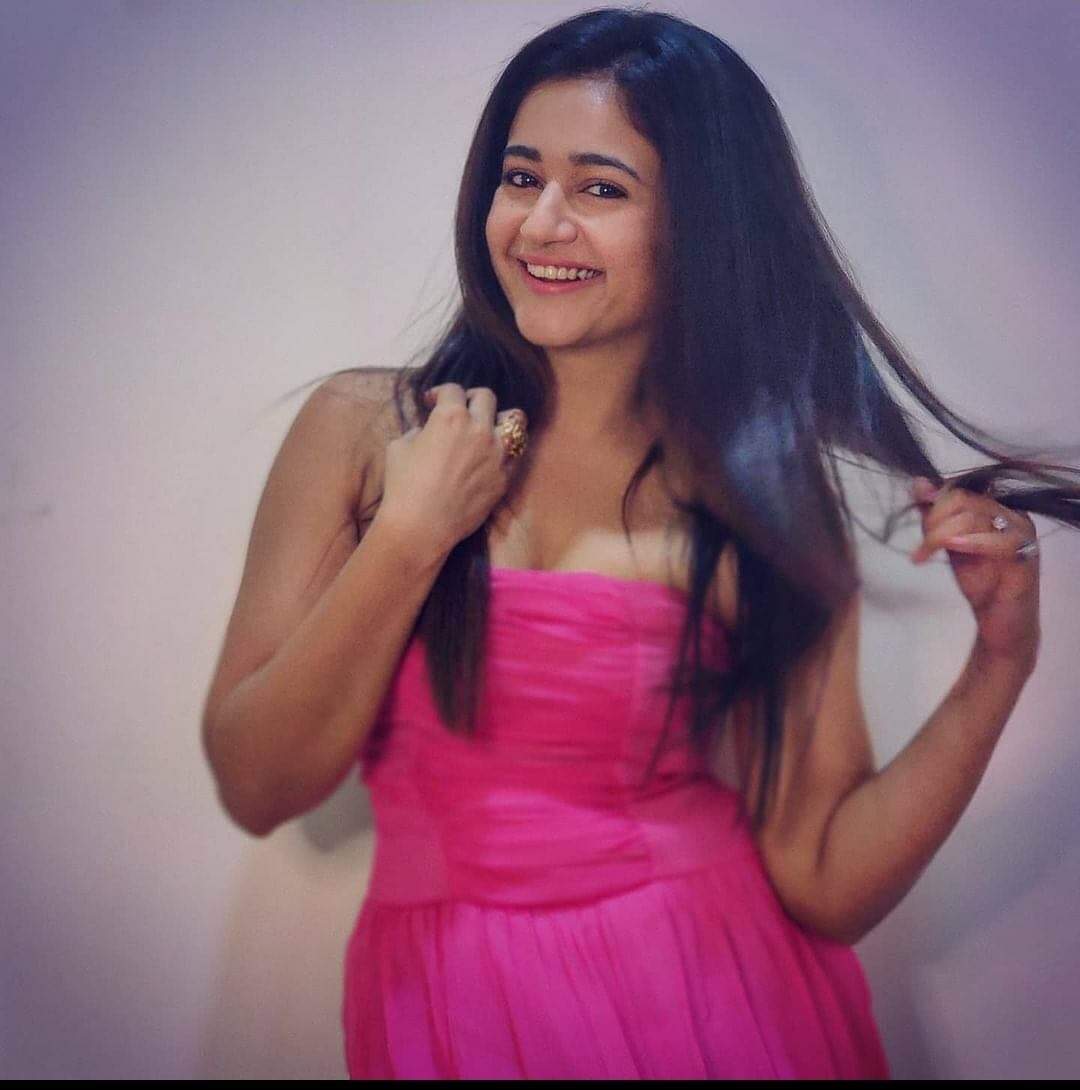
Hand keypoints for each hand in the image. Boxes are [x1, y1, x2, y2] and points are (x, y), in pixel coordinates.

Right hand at [375, 383, 527, 558]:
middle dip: (472, 399)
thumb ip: (418, 431)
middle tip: (462, 409)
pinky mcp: (505, 478)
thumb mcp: (399, 447)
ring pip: (515, 421)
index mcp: (451, 417)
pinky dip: (505, 450)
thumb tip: (427, 431)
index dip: (440, 392)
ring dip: (501, 419)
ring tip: (490, 428)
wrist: (421, 526)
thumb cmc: (403, 486)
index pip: (452, 390)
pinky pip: (515, 454)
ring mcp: (497, 454)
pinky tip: (493, 456)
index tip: (432, 402)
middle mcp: (480, 429)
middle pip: (486, 398)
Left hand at [909, 477, 1039, 667]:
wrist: (1001, 623)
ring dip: (940, 534)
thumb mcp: (950, 545)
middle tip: (922, 545)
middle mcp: (1013, 514)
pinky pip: (999, 541)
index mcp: (997, 508)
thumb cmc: (980, 583)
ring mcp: (1022, 534)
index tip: (917, 518)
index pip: (959, 488)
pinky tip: (952, 549)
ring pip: (974, 516)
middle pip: (964, 498)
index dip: (933, 499)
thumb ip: (936, 516)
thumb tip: (919, 483)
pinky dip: (970, 542)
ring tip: (925, 554)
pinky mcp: (1026, 556)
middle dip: (933, 518)